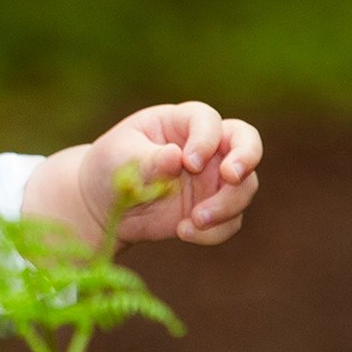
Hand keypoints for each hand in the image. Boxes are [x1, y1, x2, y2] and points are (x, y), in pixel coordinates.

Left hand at [72, 101, 262, 248]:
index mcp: (181, 122)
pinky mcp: (214, 208)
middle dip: (245, 157)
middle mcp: (207, 146)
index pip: (207, 120)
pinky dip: (214, 231)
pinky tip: (184, 232)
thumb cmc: (111, 166)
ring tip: (194, 220)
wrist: (105, 203)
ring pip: (244, 186)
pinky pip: (231, 221)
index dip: (206, 139)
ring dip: (226, 205)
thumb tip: (175, 156)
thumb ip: (149, 158)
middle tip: (231, 176)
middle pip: (246, 141)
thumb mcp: (120, 157)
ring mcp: (214, 177)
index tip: (189, 162)